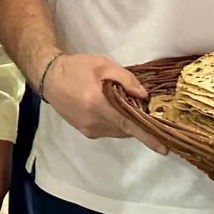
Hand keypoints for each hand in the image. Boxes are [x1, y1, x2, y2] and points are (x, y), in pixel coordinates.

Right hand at [43, 54, 167, 154]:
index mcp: (98, 104)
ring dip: (126, 121)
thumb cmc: (76, 68)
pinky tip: (113, 108)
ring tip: (125, 103)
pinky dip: (116, 122)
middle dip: (138, 121)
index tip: (164, 148)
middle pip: (126, 129)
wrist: (49, 78)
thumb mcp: (102, 65)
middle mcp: (94, 122)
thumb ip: (126, 79)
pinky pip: (109, 130)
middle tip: (143, 105)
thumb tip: (144, 96)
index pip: (128, 125)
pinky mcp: (86, 132)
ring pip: (118, 131)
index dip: (147, 136)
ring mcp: (89, 130)